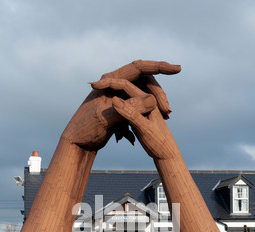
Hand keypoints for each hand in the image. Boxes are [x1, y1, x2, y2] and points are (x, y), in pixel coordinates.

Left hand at [62, 60, 180, 150]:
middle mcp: (114, 83)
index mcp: (109, 80)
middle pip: (145, 80)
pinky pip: (140, 102)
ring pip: (144, 92)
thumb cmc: (86, 130)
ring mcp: (118, 94)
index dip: (160, 66)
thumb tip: (150, 101)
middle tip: (168, 111)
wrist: (77, 143)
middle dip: (159, 93)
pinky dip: (150, 110)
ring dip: (156, 103)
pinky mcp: (120, 105)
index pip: (139, 67)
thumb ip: (129, 110)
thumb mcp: (107, 120)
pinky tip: (159, 121)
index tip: (177, 69)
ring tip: (165, 119)